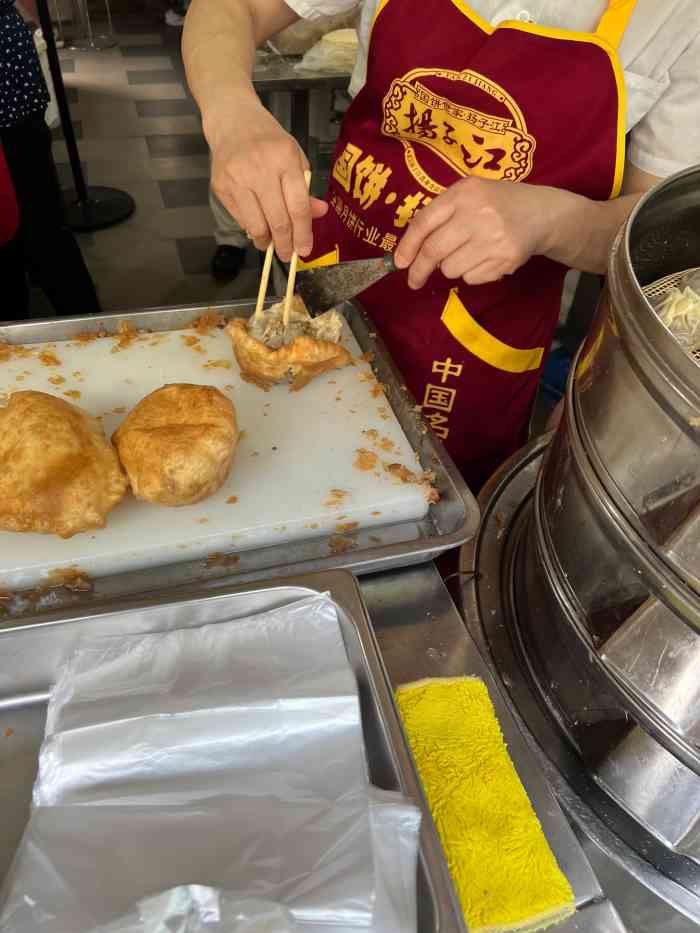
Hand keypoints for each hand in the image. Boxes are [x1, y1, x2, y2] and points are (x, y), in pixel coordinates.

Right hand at [206, 99, 327, 260]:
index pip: (297, 206)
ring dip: (266, 241)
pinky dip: (251, 228)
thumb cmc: (270, 141)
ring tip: (271, 245)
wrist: (233, 121)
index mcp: (284, 159)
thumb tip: (319, 214)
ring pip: (255, 225)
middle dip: (285, 244)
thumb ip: (305, 189)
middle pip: (277, 220)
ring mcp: (236, 178)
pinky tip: (257, 227)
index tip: (304, 250)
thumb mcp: (295, 158)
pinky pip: (240, 219)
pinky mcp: (220, 186)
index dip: (302, 233)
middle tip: (288, 255)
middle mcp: (259, 169)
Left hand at [393, 177, 553, 288]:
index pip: (425, 221)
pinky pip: (471, 278)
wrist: (542, 213)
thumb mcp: (470, 194)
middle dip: (419, 270)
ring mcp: (494, 238)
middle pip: (434, 251)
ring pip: (451, 269)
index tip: (399, 263)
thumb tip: (410, 251)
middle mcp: (478, 214)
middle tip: (414, 281)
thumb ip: (441, 214)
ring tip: (468, 253)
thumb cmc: (497, 203)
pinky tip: (486, 258)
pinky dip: (472, 274)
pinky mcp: (506, 259)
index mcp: (465, 192)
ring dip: (452, 268)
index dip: (408, 245)